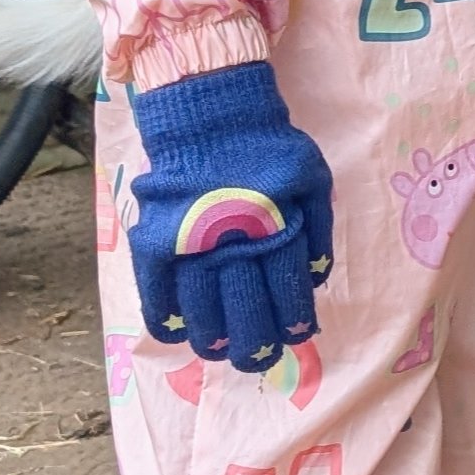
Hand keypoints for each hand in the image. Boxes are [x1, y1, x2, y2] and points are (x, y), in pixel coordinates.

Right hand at [129, 62, 334, 373]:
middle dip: (256, 345)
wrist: (209, 116)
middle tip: (259, 358)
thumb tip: (315, 279)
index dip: (293, 323)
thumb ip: (318, 229)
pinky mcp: (156, 241)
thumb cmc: (268, 149)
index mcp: (277, 229)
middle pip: (246, 312)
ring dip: (214, 340)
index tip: (295, 337)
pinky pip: (157, 294)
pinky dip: (166, 320)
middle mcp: (234, 242)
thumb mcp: (312, 179)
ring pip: (202, 312)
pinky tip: (179, 334)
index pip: (288, 293)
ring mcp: (191, 244)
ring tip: (222, 351)